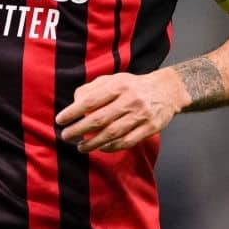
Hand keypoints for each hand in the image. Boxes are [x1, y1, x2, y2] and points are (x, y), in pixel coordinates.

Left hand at [55, 69, 182, 152]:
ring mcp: (141, 115)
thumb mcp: (113, 79)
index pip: (91, 100)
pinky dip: (111, 147)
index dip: (73, 111)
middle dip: (79, 129)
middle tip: (66, 135)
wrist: (167, 91)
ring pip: (112, 133)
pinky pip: (127, 142)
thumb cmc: (133, 86)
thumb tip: (74, 102)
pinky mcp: (149, 128)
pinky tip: (100, 148)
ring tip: (80, 147)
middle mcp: (130, 100)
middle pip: (99, 119)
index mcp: (119, 85)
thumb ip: (92, 88)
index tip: (60, 119)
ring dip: (93, 142)